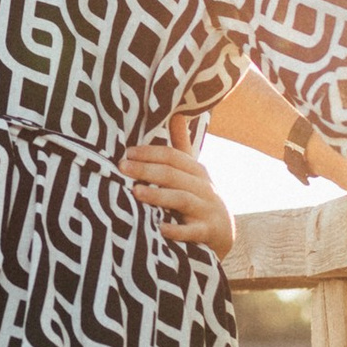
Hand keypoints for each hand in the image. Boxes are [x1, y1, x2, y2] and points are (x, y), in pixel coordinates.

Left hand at [122, 140, 235, 256]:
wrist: (224, 233)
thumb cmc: (199, 198)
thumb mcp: (193, 172)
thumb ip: (182, 146)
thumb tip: (176, 114)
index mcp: (196, 171)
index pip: (172, 156)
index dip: (150, 152)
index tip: (127, 152)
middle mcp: (203, 187)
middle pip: (173, 175)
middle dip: (146, 170)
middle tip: (122, 167)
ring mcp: (207, 209)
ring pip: (182, 199)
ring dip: (159, 195)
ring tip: (136, 192)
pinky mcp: (208, 232)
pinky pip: (192, 231)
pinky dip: (177, 230)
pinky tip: (160, 228)